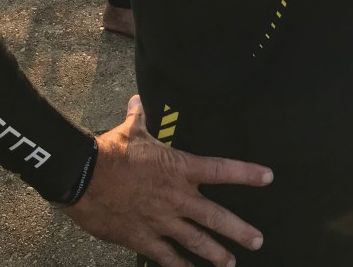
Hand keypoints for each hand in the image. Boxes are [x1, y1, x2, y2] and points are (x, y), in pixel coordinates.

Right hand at [64, 95, 272, 266]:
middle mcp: (177, 197)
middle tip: (257, 240)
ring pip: (196, 241)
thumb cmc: (111, 151)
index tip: (268, 177)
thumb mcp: (131, 130)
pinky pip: (166, 257)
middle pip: (216, 217)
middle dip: (239, 230)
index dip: (247, 173)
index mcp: (180, 168)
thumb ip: (140, 117)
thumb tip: (138, 101)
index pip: (222, 170)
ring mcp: (161, 221)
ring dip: (215, 254)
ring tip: (231, 263)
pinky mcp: (142, 239)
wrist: (85, 177)